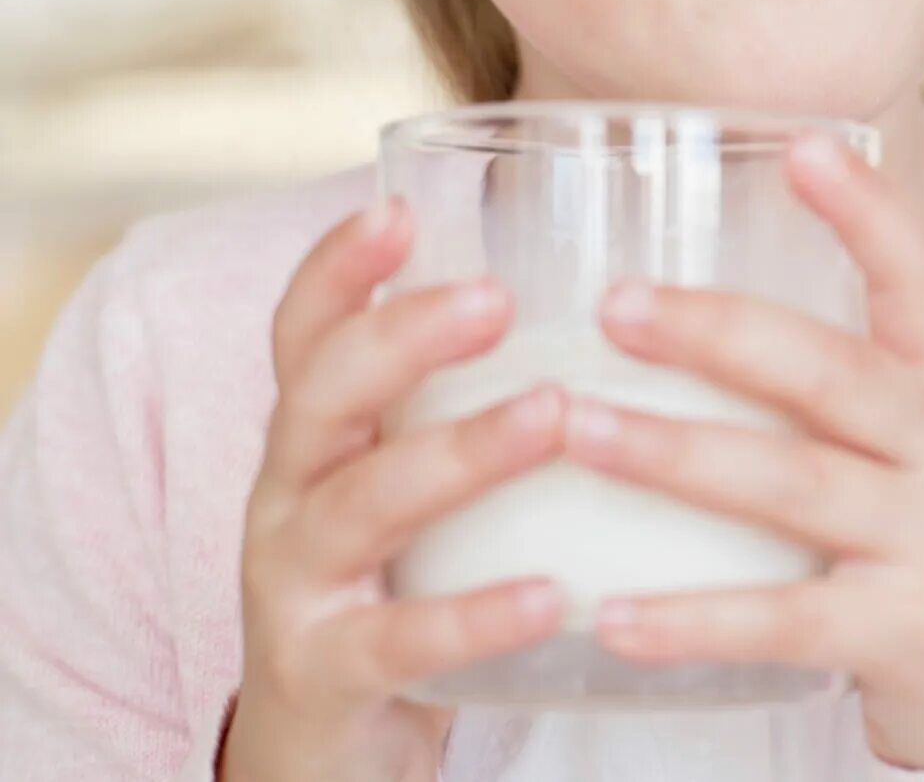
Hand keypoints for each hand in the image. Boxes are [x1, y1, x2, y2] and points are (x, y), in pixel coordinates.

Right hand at [222, 200, 568, 781]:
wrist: (324, 752)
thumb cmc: (400, 583)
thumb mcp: (415, 484)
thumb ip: (476, 400)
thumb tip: (624, 302)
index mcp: (319, 438)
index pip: (305, 333)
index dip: (337, 267)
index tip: (395, 205)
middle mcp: (291, 497)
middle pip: (321, 395)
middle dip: (402, 337)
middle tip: (496, 297)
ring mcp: (300, 588)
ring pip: (362, 505)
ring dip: (458, 453)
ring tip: (552, 414)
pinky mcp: (331, 677)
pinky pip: (400, 640)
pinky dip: (475, 615)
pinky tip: (555, 593)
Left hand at [564, 132, 923, 768]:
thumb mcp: (919, 439)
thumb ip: (833, 383)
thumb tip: (681, 313)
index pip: (916, 278)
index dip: (863, 210)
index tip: (801, 143)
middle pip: (828, 372)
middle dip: (716, 332)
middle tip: (614, 305)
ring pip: (791, 482)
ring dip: (674, 453)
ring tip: (576, 429)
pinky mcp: (908, 630)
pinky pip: (782, 621)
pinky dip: (691, 619)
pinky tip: (612, 614)